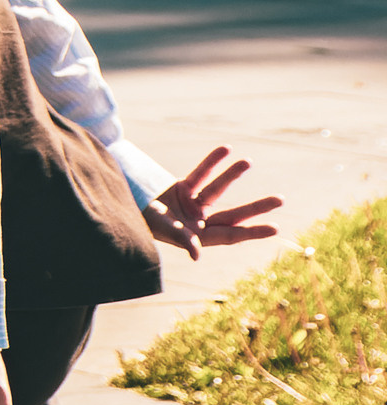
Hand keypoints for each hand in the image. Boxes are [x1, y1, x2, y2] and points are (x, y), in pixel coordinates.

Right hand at [143, 145, 282, 258]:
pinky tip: (225, 149)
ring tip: (247, 161)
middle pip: (233, 215)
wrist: (124, 208)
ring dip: (231, 175)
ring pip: (217, 189)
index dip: (252, 232)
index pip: (230, 235)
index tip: (275, 228)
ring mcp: (192, 205)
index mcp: (199, 237)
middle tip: (280, 200)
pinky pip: (200, 174)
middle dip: (256, 208)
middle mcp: (199, 222)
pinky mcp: (182, 189)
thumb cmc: (143, 223)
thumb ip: (182, 239)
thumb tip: (197, 255)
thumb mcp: (163, 229)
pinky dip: (211, 162)